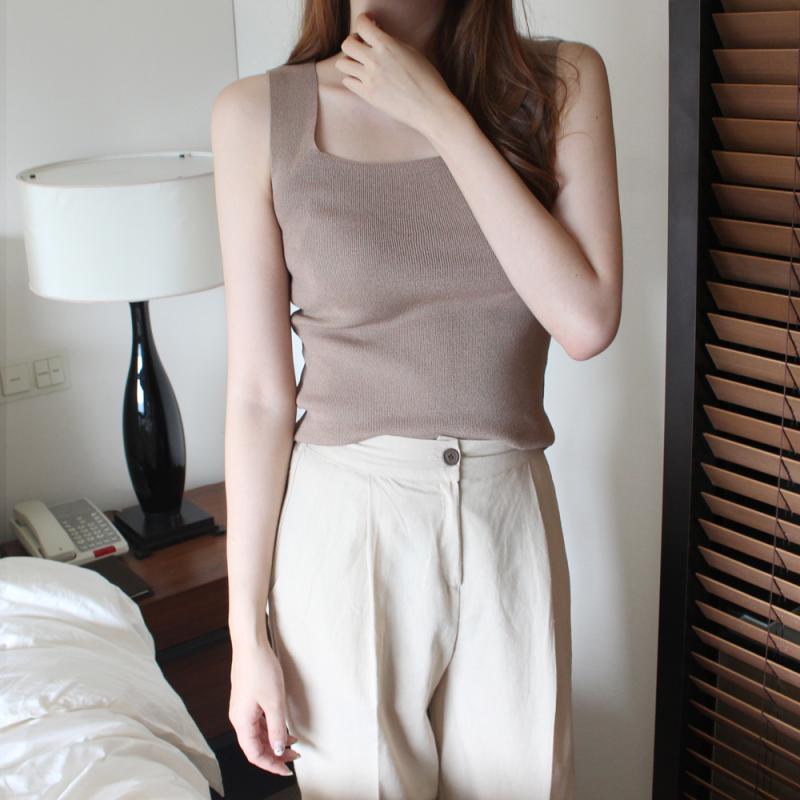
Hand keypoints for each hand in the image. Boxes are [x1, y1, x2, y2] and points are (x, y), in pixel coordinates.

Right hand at [229, 641, 299, 775]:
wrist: (250, 644)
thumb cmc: (260, 669)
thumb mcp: (274, 701)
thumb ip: (276, 728)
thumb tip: (276, 750)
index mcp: (241, 721)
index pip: (254, 754)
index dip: (270, 765)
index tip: (287, 770)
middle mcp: (238, 717)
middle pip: (255, 745)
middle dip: (275, 754)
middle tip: (295, 756)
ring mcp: (242, 707)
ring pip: (257, 733)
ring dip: (274, 740)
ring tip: (293, 742)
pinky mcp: (247, 698)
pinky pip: (257, 721)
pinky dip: (270, 727)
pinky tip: (283, 726)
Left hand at [334, 12, 455, 138]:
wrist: (430, 108)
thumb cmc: (427, 80)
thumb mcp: (411, 53)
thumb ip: (391, 44)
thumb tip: (378, 39)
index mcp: (387, 45)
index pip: (362, 25)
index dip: (363, 22)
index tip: (368, 25)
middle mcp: (374, 61)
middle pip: (347, 44)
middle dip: (353, 42)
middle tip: (362, 46)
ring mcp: (369, 80)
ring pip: (342, 64)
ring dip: (349, 61)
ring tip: (360, 64)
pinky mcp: (368, 96)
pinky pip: (347, 82)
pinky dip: (352, 78)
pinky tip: (363, 79)